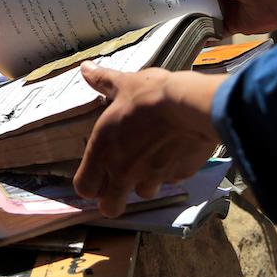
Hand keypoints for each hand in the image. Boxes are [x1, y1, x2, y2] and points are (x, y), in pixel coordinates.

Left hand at [73, 64, 223, 217]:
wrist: (191, 105)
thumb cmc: (152, 94)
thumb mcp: (125, 84)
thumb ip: (102, 81)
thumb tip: (85, 67)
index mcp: (104, 151)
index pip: (84, 188)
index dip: (89, 185)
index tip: (96, 177)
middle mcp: (124, 171)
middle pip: (110, 208)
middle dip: (113, 200)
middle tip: (120, 183)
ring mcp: (153, 177)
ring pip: (144, 193)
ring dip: (146, 181)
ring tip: (152, 159)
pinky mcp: (178, 176)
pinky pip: (171, 179)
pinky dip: (171, 170)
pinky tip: (175, 151)